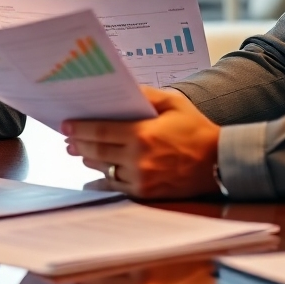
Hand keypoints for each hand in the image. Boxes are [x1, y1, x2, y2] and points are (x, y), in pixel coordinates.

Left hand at [62, 86, 220, 198]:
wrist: (219, 162)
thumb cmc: (195, 129)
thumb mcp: (173, 102)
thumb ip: (146, 94)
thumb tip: (123, 89)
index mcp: (142, 134)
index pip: (100, 131)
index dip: (80, 128)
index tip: (66, 124)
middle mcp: (137, 159)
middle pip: (97, 150)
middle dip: (79, 144)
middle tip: (68, 139)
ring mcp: (141, 179)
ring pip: (104, 169)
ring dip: (90, 159)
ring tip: (80, 152)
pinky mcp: (146, 193)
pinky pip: (117, 186)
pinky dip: (105, 178)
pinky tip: (97, 171)